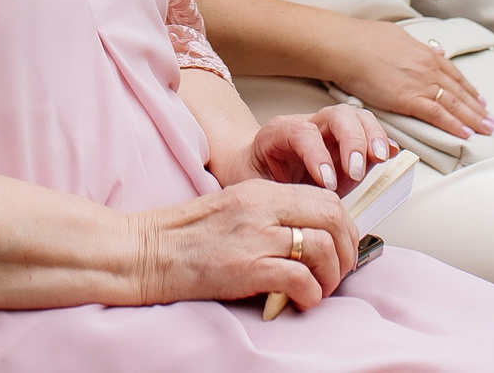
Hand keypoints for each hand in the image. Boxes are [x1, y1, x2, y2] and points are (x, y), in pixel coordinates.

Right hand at [129, 179, 357, 310]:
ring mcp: (255, 236)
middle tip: (340, 272)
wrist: (146, 252)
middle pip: (332, 217)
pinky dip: (310, 294)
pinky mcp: (247, 267)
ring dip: (330, 276)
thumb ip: (269, 215)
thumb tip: (308, 238)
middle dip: (346, 249)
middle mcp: (262, 207)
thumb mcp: (234, 210)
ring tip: (319, 291)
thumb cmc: (186, 238)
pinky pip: (299, 278)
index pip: (324, 197)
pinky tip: (301, 301)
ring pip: (321, 247)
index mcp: (260, 191)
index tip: (343, 247)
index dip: (344, 225)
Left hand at [218, 106, 396, 192]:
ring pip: (356, 118)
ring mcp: (329, 132)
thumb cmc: (252, 178)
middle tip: (354, 171)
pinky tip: (390, 155)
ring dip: (371, 137)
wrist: (250, 165)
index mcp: (279, 133)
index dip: (317, 156)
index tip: (326, 184)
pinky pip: (368, 133)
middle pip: (336, 116)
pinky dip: (382, 142)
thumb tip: (287, 216)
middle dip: (351, 140)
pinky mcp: (346, 144)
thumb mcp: (252, 188)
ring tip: (379, 159)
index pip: (302, 133)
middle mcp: (308, 126)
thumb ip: (271, 197)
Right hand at [321, 16, 493, 138]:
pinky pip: (438, 115)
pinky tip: (466, 134)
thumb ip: (417, 46)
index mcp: (425, 53)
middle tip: (492, 121)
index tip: (480, 100)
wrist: (348, 47)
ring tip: (487, 130)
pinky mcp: (409, 99)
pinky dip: (454, 126)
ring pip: (455, 105)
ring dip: (474, 119)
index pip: (454, 75)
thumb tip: (434, 49)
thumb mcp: (398, 36)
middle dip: (478, 108)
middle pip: (459, 92)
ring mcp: (421, 83)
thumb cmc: (364, 39)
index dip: (469, 89)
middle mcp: (429, 68)